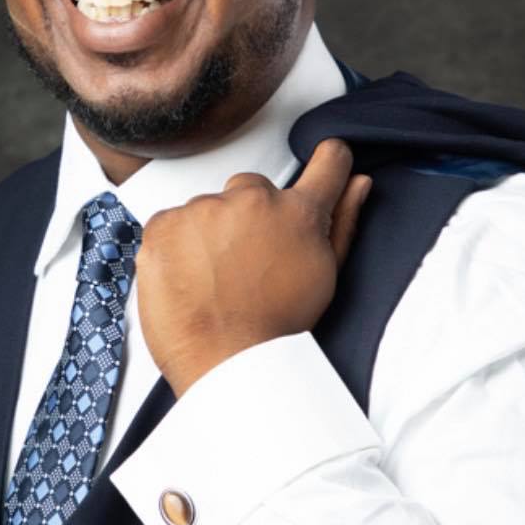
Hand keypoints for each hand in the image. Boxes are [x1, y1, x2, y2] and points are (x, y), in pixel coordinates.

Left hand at [135, 139, 371, 397]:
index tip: (325, 163)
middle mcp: (252, 200)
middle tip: (243, 264)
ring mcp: (205, 209)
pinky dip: (176, 246)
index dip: (329, 162)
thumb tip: (359, 183)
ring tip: (213, 280)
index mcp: (298, 212)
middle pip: (251, 188)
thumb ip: (343, 221)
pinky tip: (188, 279)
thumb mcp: (323, 275)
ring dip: (209, 233)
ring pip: (207, 208)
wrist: (225, 362)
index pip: (328, 162)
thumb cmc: (276, 327)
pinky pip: (171, 223)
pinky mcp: (165, 225)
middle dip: (248, 216)